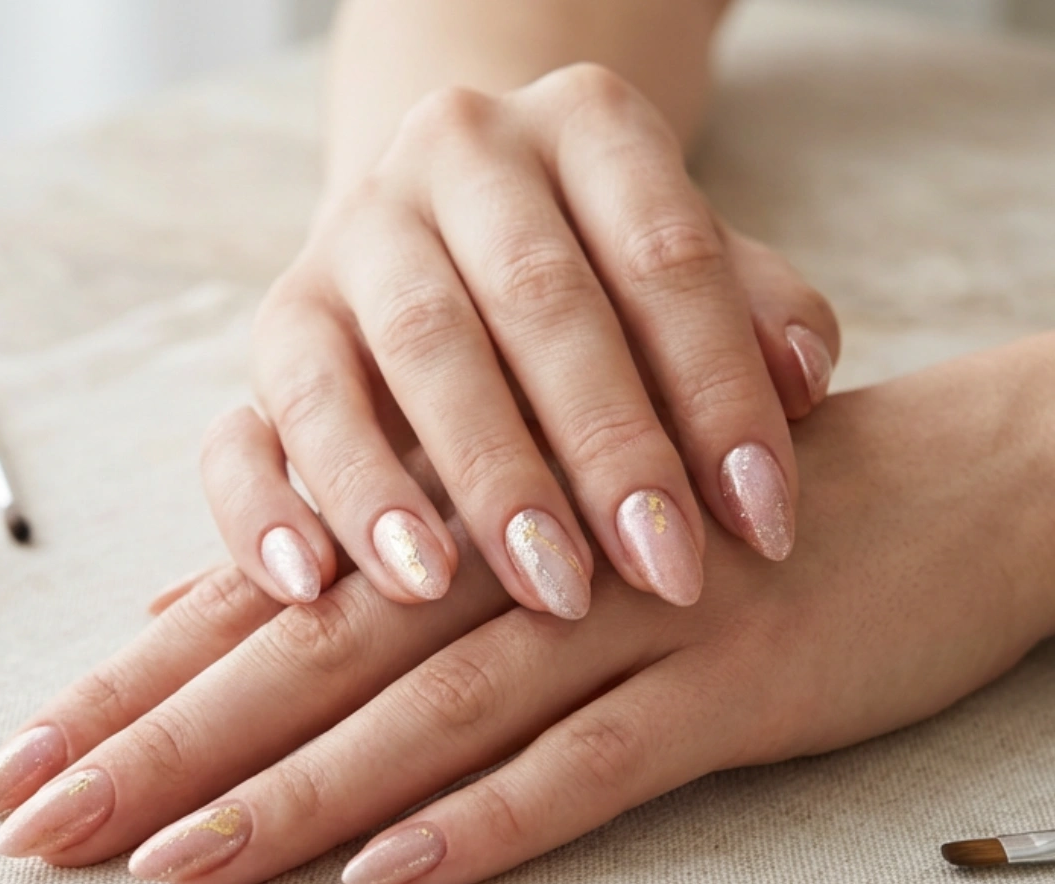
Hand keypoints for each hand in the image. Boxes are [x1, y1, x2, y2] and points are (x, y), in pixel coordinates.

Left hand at [0, 348, 1054, 883]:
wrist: (955, 479)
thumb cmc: (718, 504)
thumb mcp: (544, 518)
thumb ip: (386, 571)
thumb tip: (206, 622)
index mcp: (460, 517)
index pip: (259, 606)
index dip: (128, 687)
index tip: (11, 767)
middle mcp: (516, 555)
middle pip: (306, 658)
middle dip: (157, 747)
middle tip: (29, 830)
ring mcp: (623, 613)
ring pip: (424, 711)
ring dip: (291, 793)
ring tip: (166, 868)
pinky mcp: (727, 677)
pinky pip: (590, 759)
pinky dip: (488, 817)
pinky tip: (388, 874)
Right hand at [206, 63, 838, 618]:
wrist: (455, 231)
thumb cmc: (610, 285)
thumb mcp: (691, 277)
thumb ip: (758, 317)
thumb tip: (805, 384)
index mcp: (583, 121)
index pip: (665, 253)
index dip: (719, 393)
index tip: (762, 527)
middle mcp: (455, 154)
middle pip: (534, 301)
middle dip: (602, 451)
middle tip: (655, 576)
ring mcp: (348, 238)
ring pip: (401, 353)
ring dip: (463, 484)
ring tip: (510, 591)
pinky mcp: (272, 329)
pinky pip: (249, 418)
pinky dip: (270, 505)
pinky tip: (315, 586)